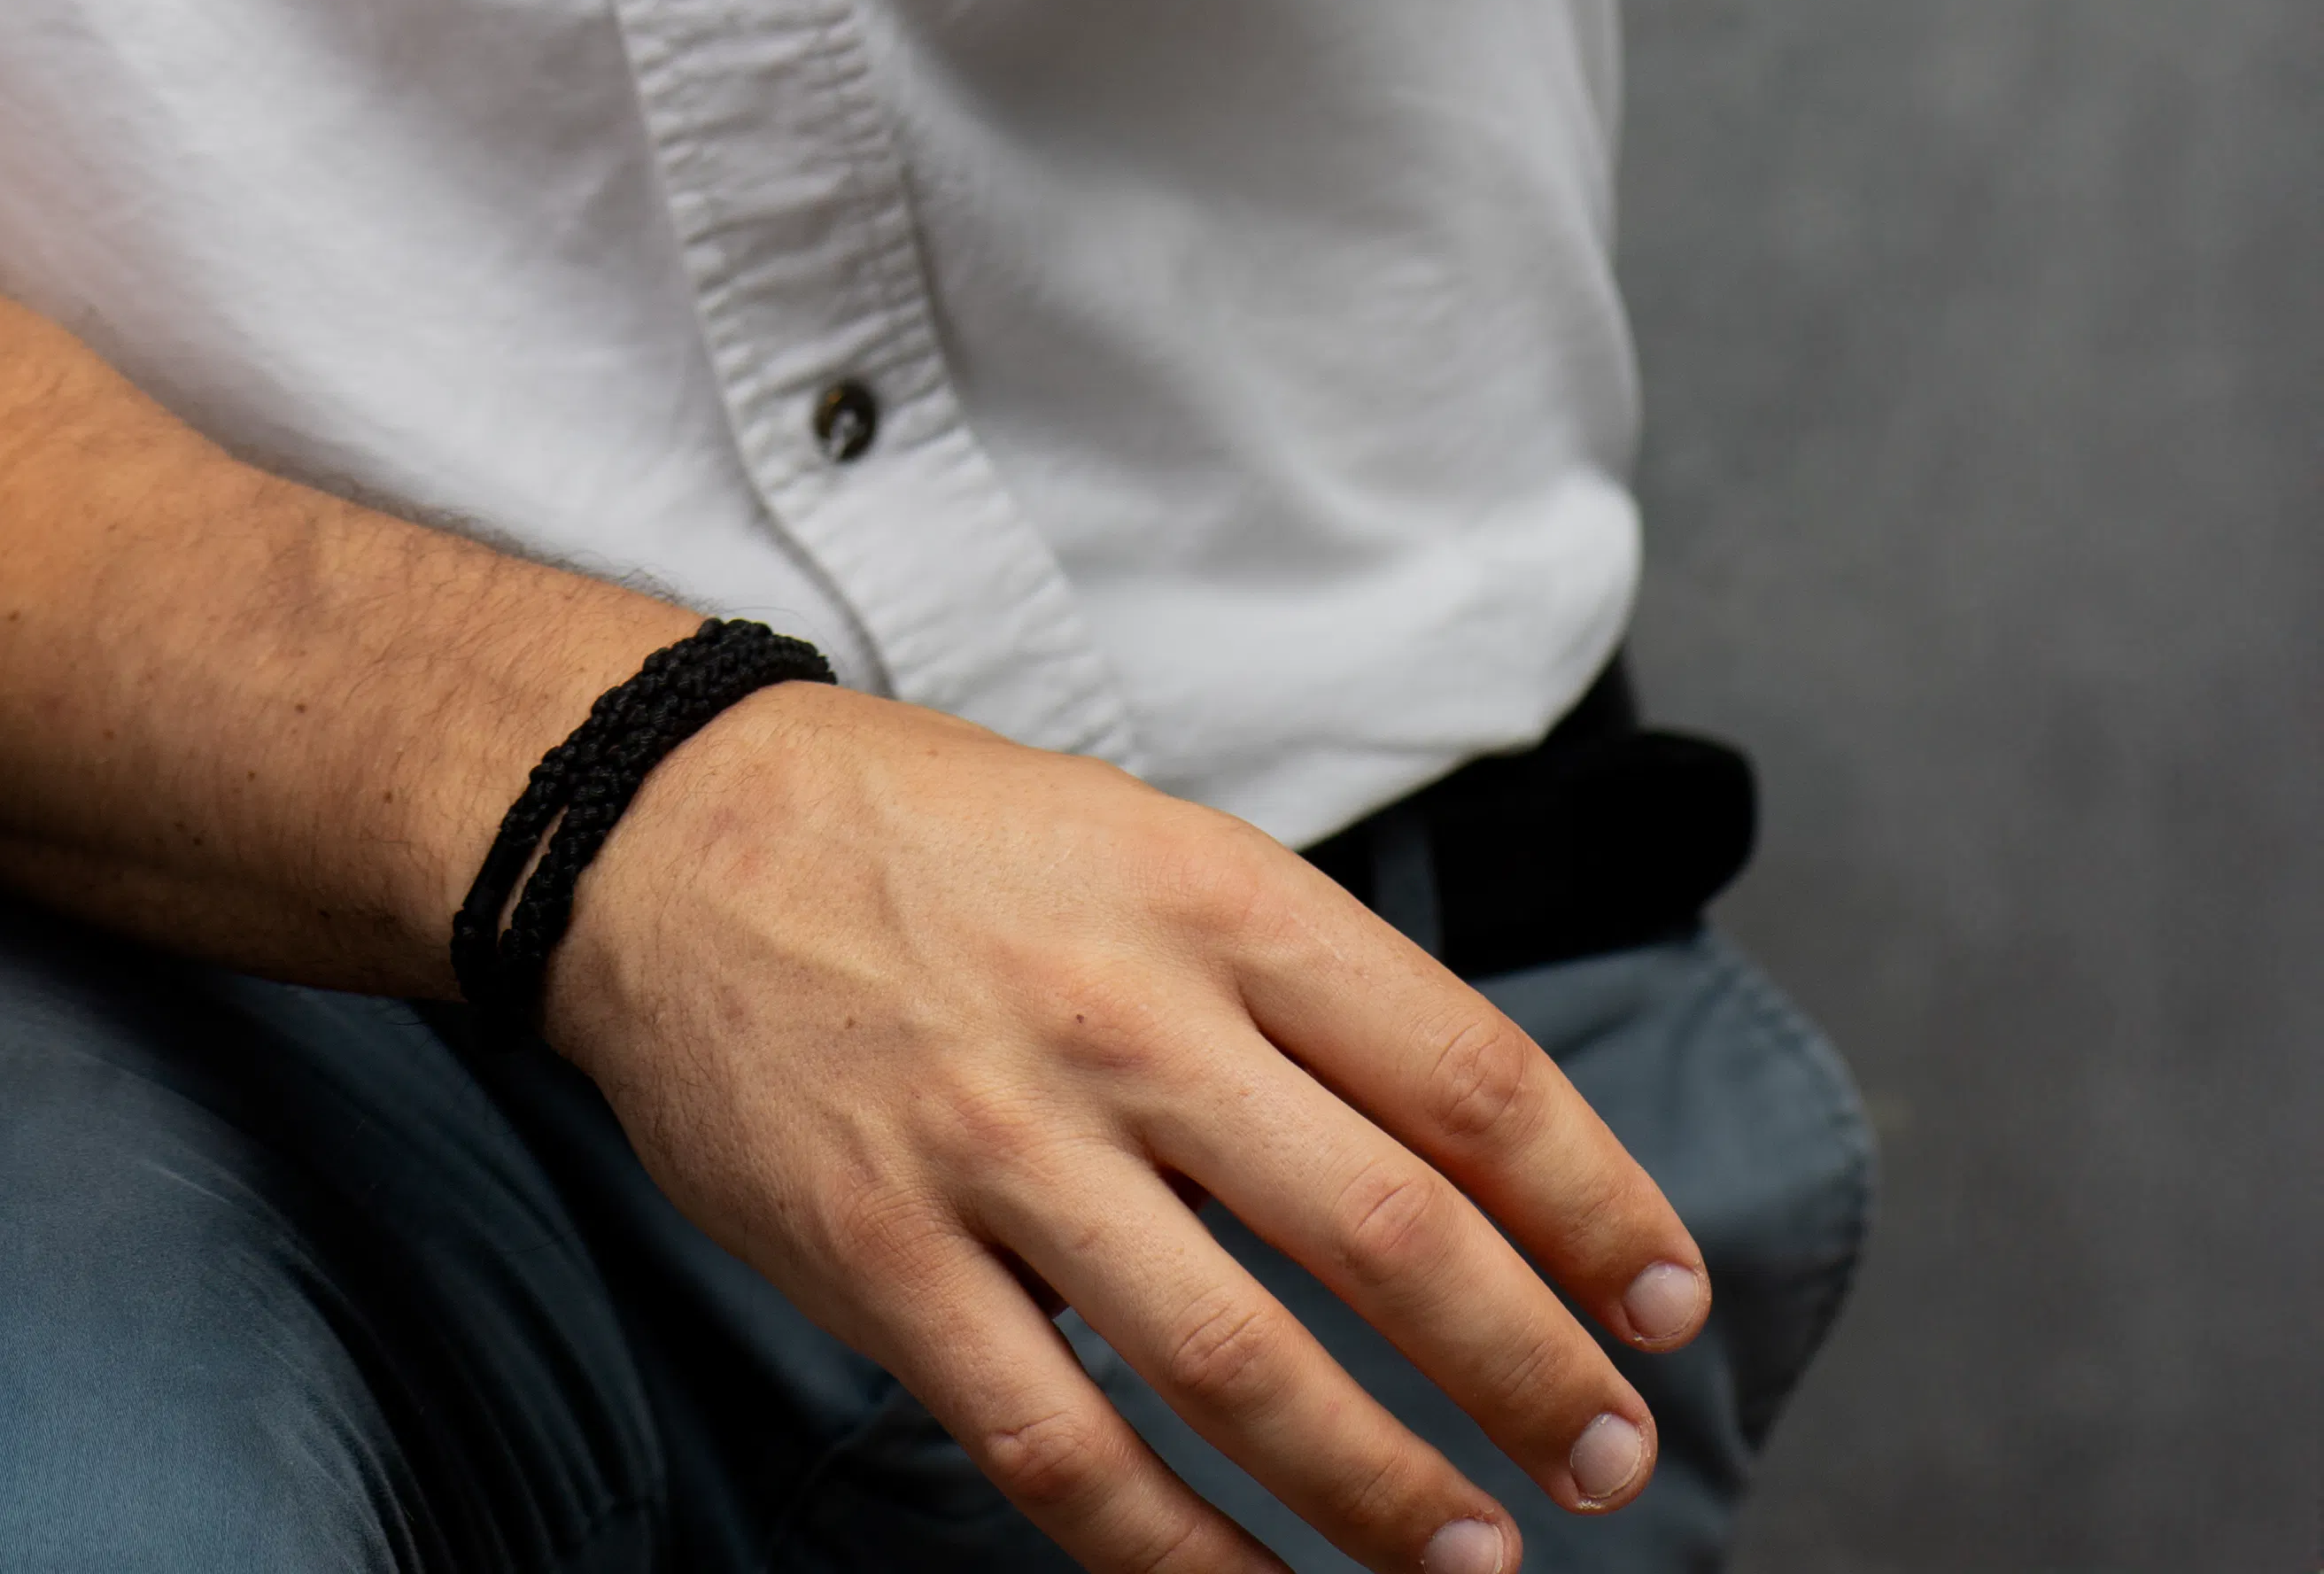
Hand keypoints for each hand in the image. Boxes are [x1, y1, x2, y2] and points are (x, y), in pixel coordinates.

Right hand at [555, 684, 1711, 1573]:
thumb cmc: (928, 838)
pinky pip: (1063, 1450)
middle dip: (1530, 1371)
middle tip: (1606, 1457)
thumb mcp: (1136, 839)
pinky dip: (1182, 1555)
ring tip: (1472, 1555)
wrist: (661, 828)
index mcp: (1205, 897)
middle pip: (1390, 1234)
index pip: (1465, 1074)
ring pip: (1243, 1369)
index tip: (1666, 1301)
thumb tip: (1471, 1154)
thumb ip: (1289, 983)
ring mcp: (998, 1145)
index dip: (1595, 1207)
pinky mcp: (886, 1255)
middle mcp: (1121, 1017)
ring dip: (1384, 1493)